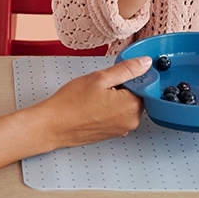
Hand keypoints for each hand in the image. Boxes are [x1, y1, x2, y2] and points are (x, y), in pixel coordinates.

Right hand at [35, 55, 150, 148]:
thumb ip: (127, 69)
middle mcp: (130, 122)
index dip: (128, 75)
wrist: (52, 125)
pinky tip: (93, 105)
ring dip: (114, 97)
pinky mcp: (112, 134)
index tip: (114, 75)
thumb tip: (145, 63)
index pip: (143, 84)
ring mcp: (121, 130)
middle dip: (122, 87)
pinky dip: (108, 108)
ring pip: (125, 105)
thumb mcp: (100, 78)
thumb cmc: (71, 103)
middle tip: (101, 85)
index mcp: (132, 107)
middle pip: (135, 95)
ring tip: (94, 96)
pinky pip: (117, 115)